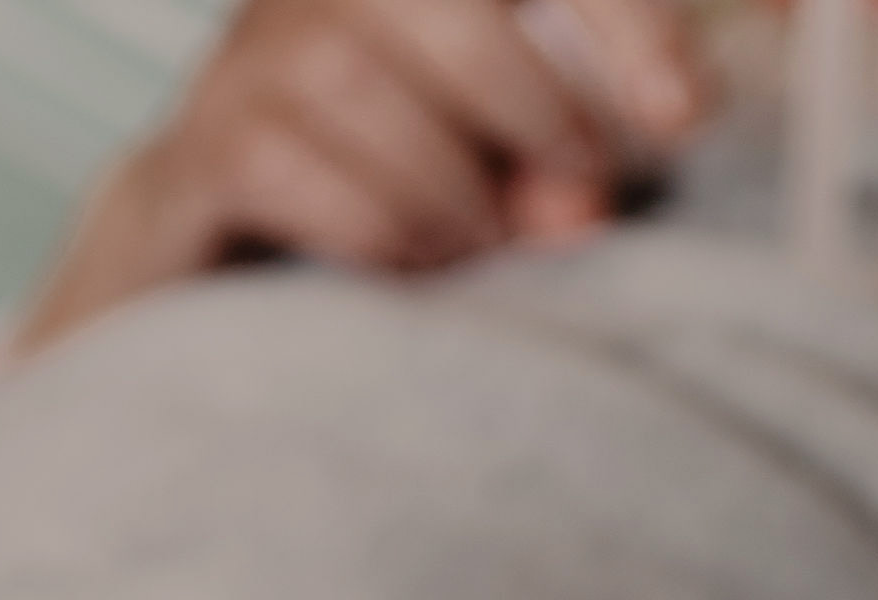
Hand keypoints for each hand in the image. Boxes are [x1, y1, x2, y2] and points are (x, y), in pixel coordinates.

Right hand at [14, 0, 704, 351]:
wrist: (192, 292)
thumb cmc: (366, 232)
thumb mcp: (486, 186)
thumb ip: (547, 179)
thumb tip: (584, 207)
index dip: (621, 19)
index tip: (685, 116)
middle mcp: (310, 0)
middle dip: (529, 105)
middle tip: (573, 211)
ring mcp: (240, 69)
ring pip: (352, 77)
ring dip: (442, 182)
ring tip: (474, 251)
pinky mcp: (194, 159)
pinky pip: (279, 161)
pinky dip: (364, 224)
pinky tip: (400, 271)